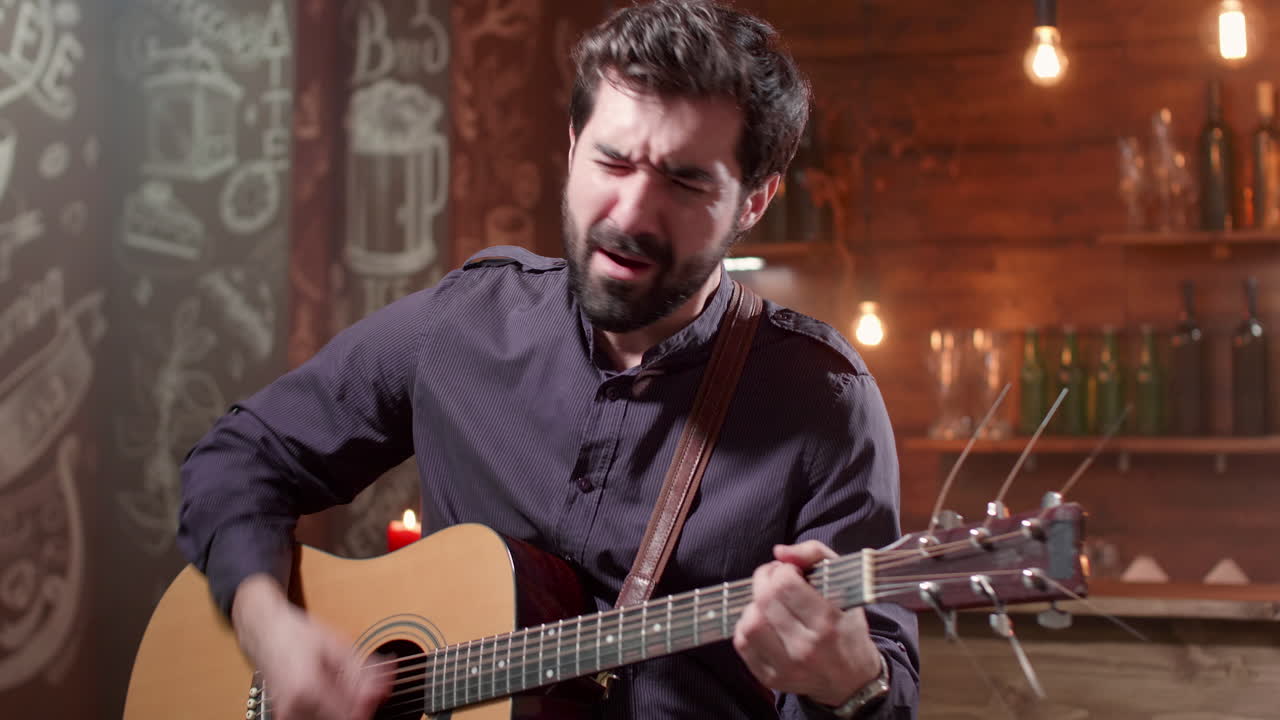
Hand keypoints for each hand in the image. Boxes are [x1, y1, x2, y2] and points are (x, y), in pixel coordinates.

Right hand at [232, 575, 389, 719]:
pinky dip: (332, 708)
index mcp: (307, 689)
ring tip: (348, 683)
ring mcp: (287, 715)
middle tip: (366, 685)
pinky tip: (334, 690)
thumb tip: (383, 692)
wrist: (265, 633)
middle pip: (343, 719)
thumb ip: (362, 672)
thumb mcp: (337, 646)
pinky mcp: (285, 717)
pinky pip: (318, 719)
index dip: (369, 704)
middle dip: (359, 704)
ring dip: (346, 707)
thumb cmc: (298, 634)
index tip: (377, 690)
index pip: (351, 715)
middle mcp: (293, 708)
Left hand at [732, 541, 883, 706]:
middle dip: (765, 580)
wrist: (852, 679)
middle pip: (764, 600)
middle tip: (775, 580)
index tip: (792, 572)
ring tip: (768, 604)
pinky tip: (764, 623)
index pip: (785, 584)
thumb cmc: (846, 626)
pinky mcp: (771, 679)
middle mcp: (806, 648)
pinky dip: (747, 627)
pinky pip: (742, 644)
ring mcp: (787, 667)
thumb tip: (779, 552)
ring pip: (749, 623)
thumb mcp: (845, 583)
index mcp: (828, 622)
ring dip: (754, 605)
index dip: (783, 569)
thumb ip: (814, 555)